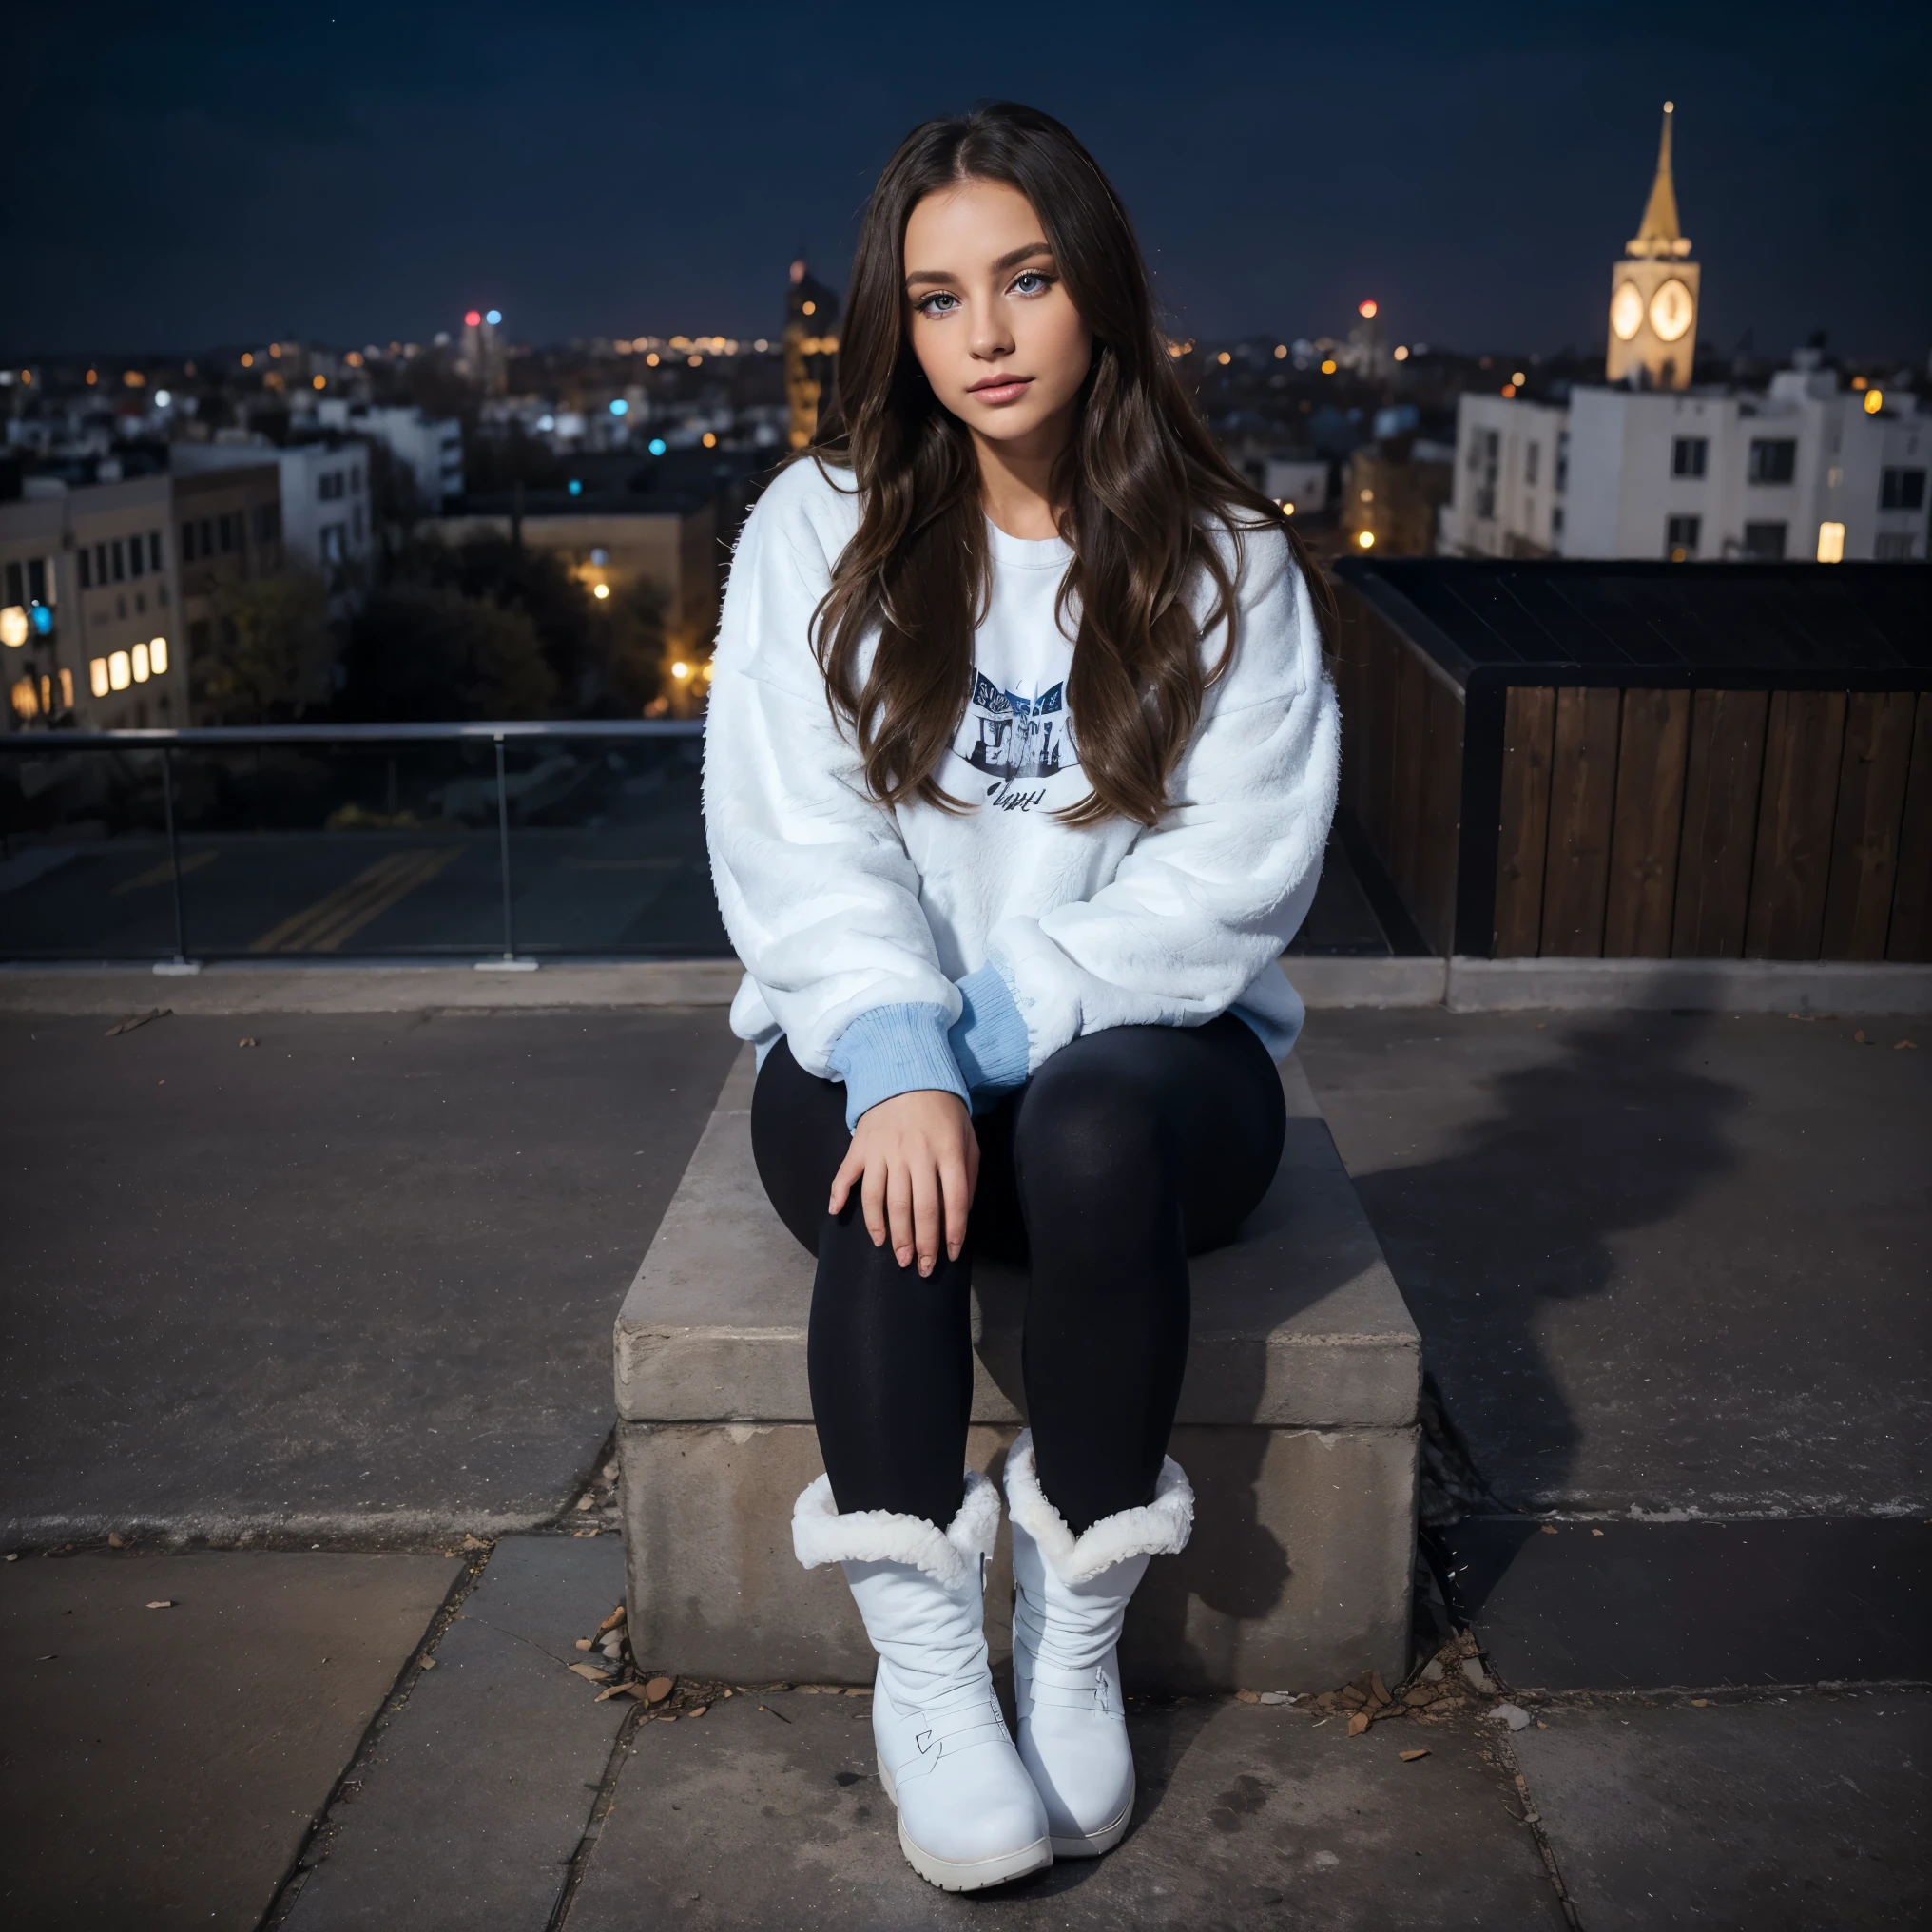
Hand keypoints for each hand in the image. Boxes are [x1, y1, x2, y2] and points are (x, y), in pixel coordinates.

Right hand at [829, 1089, 978, 1276]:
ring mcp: (885, 1150)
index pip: (954, 1201)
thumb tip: (960, 1213)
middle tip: (920, 1267)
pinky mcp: (861, 1146)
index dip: (952, 1233)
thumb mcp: (967, 1137)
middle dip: (921, 1243)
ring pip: (884, 1200)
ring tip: (893, 1253)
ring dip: (888, 1231)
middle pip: (918, 1208)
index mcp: (946, 1151)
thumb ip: (967, 1173)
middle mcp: (915, 1153)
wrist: (908, 1073)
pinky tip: (838, 1215)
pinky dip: (840, 1195)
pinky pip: (846, 1175)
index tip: (949, 1256)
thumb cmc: (943, 1112)